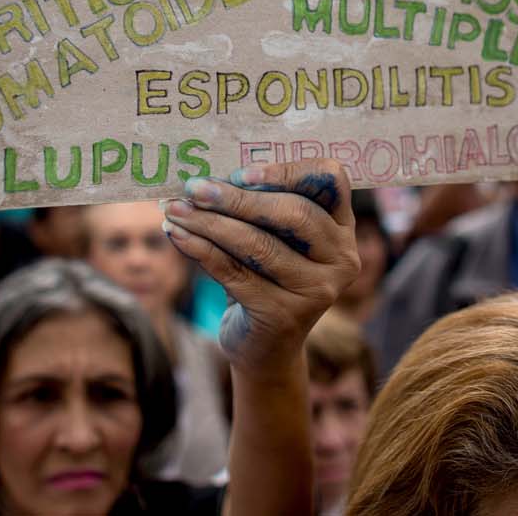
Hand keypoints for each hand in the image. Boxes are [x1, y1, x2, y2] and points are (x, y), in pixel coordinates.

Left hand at [161, 159, 359, 372]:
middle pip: (293, 213)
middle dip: (237, 198)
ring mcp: (316, 290)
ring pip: (259, 244)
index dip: (288, 170)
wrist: (265, 347)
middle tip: (194, 187)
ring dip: (209, 222)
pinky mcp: (284, 315)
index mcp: (342, 226)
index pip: (331, 180)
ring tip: (175, 209)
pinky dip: (200, 249)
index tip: (240, 172)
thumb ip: (259, 206)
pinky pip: (234, 272)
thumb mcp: (273, 238)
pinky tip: (177, 235)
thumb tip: (207, 173)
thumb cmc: (265, 277)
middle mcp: (341, 258)